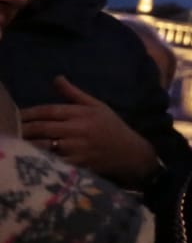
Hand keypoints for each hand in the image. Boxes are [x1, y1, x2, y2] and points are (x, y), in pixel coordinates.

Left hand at [20, 77, 159, 184]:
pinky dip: (41, 159)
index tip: (16, 115)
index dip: (30, 112)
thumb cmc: (111, 127)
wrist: (129, 152)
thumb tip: (57, 78)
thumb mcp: (97, 106)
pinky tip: (32, 157)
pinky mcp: (77, 164)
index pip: (49, 110)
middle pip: (43, 128)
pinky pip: (53, 162)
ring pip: (45, 146)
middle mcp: (77, 130)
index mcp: (81, 113)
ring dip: (29, 144)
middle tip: (11, 129)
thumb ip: (74, 93)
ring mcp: (77, 148)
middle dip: (24, 129)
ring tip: (17, 142)